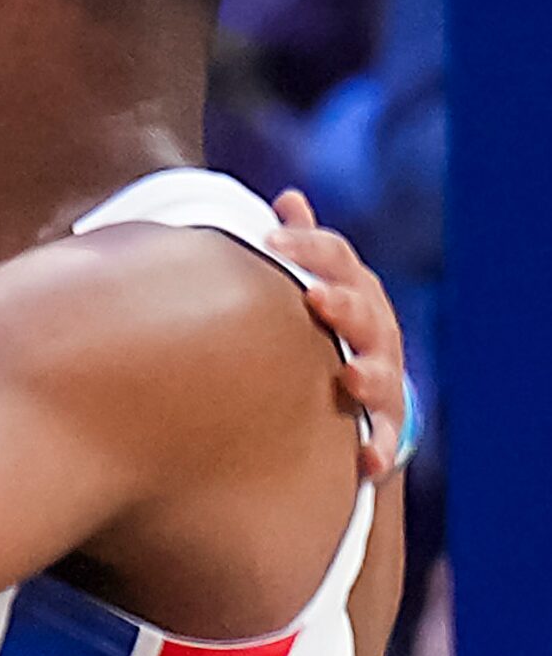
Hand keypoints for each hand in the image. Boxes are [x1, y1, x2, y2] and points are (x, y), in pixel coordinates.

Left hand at [271, 190, 407, 478]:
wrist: (360, 397)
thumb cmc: (327, 329)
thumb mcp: (319, 285)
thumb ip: (303, 246)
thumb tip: (290, 197)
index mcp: (353, 292)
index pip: (337, 259)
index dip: (308, 245)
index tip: (269, 237)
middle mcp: (375, 332)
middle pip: (365, 313)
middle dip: (344, 305)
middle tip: (317, 297)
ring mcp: (384, 379)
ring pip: (383, 374)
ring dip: (369, 374)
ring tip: (350, 376)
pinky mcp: (385, 426)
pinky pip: (386, 440)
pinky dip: (379, 448)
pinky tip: (364, 458)